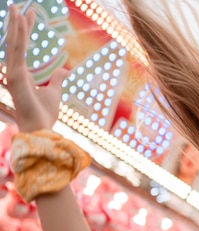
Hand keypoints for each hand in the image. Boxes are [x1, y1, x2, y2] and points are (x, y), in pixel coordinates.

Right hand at [4, 5, 68, 131]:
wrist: (41, 128)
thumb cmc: (45, 115)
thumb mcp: (54, 92)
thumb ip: (56, 80)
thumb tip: (64, 71)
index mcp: (22, 75)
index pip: (22, 47)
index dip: (25, 31)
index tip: (31, 15)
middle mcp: (14, 72)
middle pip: (16, 43)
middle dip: (17, 24)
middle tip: (20, 6)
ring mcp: (13, 73)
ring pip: (14, 44)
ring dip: (15, 26)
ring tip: (17, 8)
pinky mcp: (16, 75)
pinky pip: (17, 51)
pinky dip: (18, 36)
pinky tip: (20, 22)